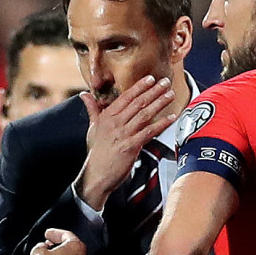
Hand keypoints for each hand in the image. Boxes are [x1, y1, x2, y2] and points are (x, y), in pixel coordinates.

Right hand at [78, 76, 177, 209]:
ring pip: (145, 114)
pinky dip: (161, 124)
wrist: (96, 175)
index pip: (125, 97)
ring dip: (159, 103)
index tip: (150, 79)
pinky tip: (171, 117)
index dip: (139, 87)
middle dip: (153, 91)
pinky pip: (149, 132)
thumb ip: (92, 109)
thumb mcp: (92, 128)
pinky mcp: (131, 146)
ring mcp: (123, 134)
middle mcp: (115, 123)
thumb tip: (84, 95)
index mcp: (106, 116)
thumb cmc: (96, 152)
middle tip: (165, 82)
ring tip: (170, 95)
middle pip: (138, 103)